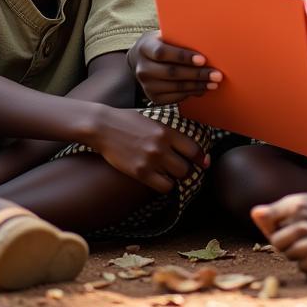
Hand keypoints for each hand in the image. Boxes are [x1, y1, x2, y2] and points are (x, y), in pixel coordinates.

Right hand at [91, 105, 208, 192]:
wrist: (103, 126)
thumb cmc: (127, 120)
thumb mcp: (153, 119)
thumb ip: (168, 130)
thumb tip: (184, 139)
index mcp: (167, 131)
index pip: (194, 149)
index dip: (200, 157)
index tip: (203, 161)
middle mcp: (161, 146)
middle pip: (187, 167)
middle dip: (188, 170)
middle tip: (184, 170)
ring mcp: (150, 161)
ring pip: (177, 178)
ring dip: (176, 178)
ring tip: (172, 175)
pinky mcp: (139, 173)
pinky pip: (163, 187)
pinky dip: (165, 185)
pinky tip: (160, 180)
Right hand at [128, 30, 221, 103]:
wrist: (141, 60)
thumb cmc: (161, 43)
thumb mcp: (164, 35)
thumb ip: (179, 38)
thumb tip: (206, 41)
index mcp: (145, 47)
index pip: (162, 52)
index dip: (182, 56)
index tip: (202, 59)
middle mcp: (143, 68)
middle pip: (171, 73)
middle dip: (196, 74)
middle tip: (217, 74)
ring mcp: (147, 85)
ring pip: (175, 87)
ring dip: (197, 85)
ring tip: (214, 83)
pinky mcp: (153, 97)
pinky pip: (175, 97)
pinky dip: (191, 93)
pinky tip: (203, 89)